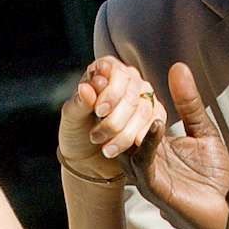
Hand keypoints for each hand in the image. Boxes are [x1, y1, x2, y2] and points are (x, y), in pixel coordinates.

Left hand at [61, 58, 166, 181]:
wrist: (87, 158)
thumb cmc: (77, 131)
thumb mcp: (71, 118)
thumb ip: (79, 103)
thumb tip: (85, 88)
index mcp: (105, 70)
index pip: (116, 72)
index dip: (110, 92)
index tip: (99, 111)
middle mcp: (128, 79)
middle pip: (131, 93)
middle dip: (115, 119)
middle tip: (96, 136)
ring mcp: (143, 96)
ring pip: (143, 110)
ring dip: (125, 133)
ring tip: (107, 149)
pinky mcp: (154, 115)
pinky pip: (156, 121)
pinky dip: (144, 135)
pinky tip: (133, 145)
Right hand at [126, 61, 228, 228]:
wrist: (224, 213)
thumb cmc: (212, 176)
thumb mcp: (203, 131)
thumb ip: (189, 104)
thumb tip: (178, 67)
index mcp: (151, 142)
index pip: (130, 114)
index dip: (124, 92)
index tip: (121, 69)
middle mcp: (142, 156)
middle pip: (119, 127)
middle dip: (115, 103)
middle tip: (113, 79)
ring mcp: (146, 173)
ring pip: (125, 144)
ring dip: (127, 121)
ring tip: (134, 98)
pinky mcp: (155, 187)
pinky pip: (145, 163)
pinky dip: (148, 143)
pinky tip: (157, 125)